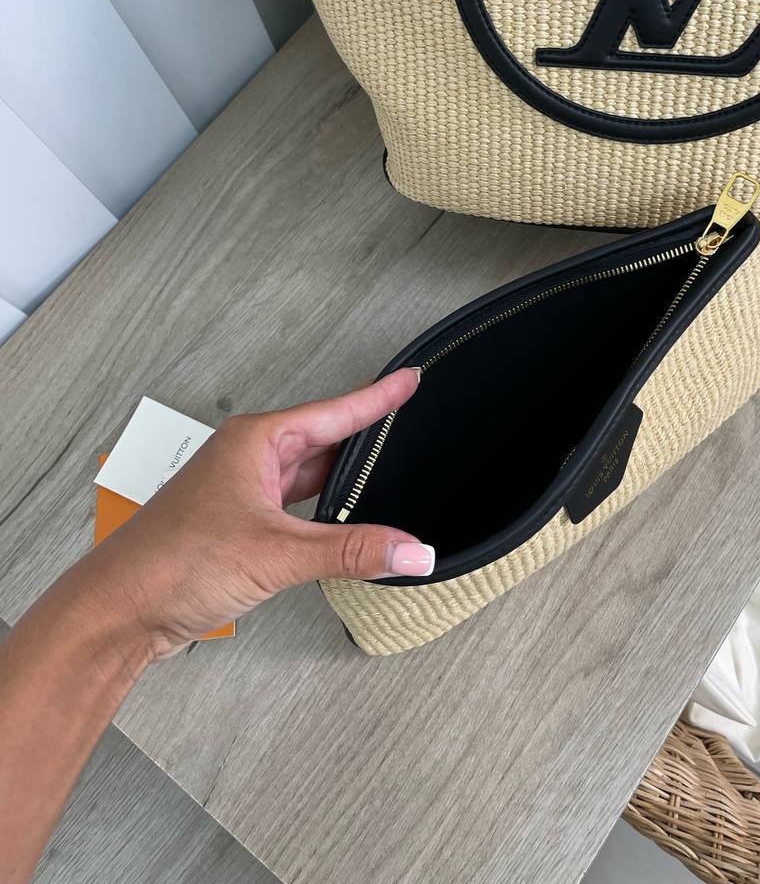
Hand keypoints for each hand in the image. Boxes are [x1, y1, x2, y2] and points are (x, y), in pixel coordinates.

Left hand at [71, 369, 429, 659]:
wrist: (117, 611)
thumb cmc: (170, 564)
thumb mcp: (276, 554)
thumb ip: (350, 551)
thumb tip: (410, 549)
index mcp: (255, 442)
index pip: (334, 412)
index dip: (376, 397)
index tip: (407, 379)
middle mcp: (247, 458)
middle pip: (323, 441)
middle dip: (365, 439)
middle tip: (406, 424)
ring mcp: (240, 491)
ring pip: (307, 476)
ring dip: (342, 483)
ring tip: (384, 478)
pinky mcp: (236, 525)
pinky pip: (293, 506)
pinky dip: (321, 514)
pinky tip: (339, 524)